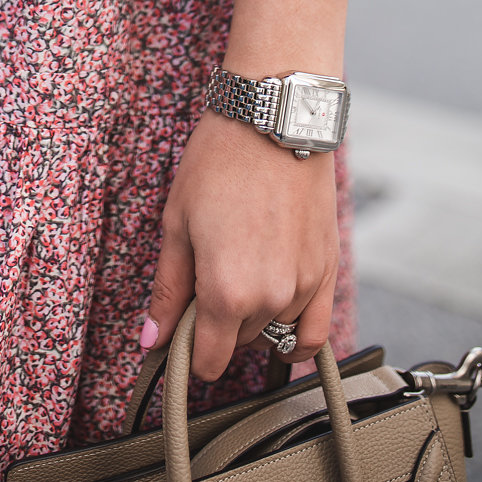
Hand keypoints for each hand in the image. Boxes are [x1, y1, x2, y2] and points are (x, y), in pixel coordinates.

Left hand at [140, 111, 340, 381]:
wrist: (271, 121)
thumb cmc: (218, 163)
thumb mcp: (177, 223)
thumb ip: (168, 291)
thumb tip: (153, 342)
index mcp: (227, 291)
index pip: (208, 360)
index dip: (188, 349)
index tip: (180, 327)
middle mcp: (271, 298)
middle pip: (237, 342)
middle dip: (217, 321)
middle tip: (206, 272)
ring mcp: (305, 287)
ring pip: (272, 332)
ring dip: (253, 317)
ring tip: (240, 266)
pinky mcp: (328, 270)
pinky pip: (316, 331)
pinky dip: (296, 336)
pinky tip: (278, 321)